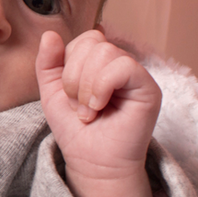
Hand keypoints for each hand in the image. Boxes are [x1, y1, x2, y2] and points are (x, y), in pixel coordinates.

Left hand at [36, 30, 161, 196]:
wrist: (92, 162)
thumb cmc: (76, 130)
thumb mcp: (51, 92)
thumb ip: (48, 62)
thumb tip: (50, 33)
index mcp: (99, 62)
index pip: (83, 39)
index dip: (67, 65)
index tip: (69, 97)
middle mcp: (120, 64)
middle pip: (92, 41)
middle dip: (74, 77)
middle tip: (79, 107)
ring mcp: (136, 75)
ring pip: (105, 52)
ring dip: (87, 86)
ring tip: (89, 111)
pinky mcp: (149, 88)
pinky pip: (123, 66)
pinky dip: (102, 87)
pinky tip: (100, 107)